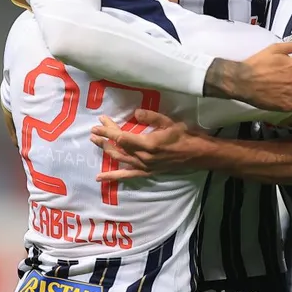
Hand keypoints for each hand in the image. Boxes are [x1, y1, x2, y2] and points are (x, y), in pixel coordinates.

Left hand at [90, 110, 206, 179]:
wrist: (197, 154)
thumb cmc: (184, 136)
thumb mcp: (169, 122)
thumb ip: (151, 117)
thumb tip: (135, 113)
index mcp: (148, 144)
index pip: (122, 137)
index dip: (108, 131)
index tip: (98, 125)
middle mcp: (143, 157)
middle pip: (118, 146)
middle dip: (105, 137)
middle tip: (95, 130)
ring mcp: (144, 166)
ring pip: (119, 158)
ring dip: (106, 150)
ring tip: (95, 142)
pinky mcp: (146, 172)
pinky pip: (127, 175)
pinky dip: (113, 175)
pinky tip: (99, 177)